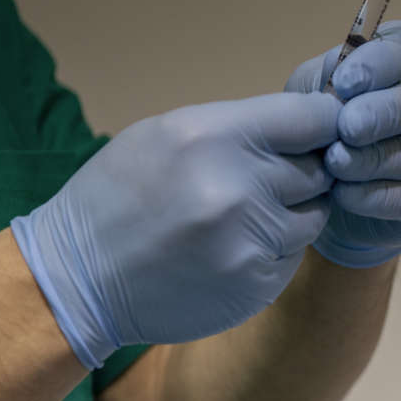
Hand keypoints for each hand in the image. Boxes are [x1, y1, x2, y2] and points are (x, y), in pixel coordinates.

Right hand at [10, 93, 340, 368]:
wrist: (78, 277)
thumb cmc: (121, 195)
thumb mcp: (169, 134)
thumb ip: (242, 127)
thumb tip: (311, 120)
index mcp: (214, 136)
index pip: (315, 118)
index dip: (322, 124)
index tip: (316, 132)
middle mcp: (240, 187)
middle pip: (320, 168)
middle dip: (302, 171)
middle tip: (260, 181)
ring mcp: (252, 240)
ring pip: (314, 215)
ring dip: (291, 213)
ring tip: (239, 217)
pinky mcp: (258, 283)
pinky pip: (294, 254)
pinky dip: (273, 250)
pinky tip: (230, 250)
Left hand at [285, 20, 400, 266]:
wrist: (329, 190)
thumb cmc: (327, 123)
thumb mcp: (316, 90)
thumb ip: (326, 79)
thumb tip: (340, 87)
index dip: (377, 65)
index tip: (343, 82)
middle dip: (383, 114)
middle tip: (348, 126)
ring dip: (374, 159)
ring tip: (335, 162)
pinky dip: (377, 197)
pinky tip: (344, 193)